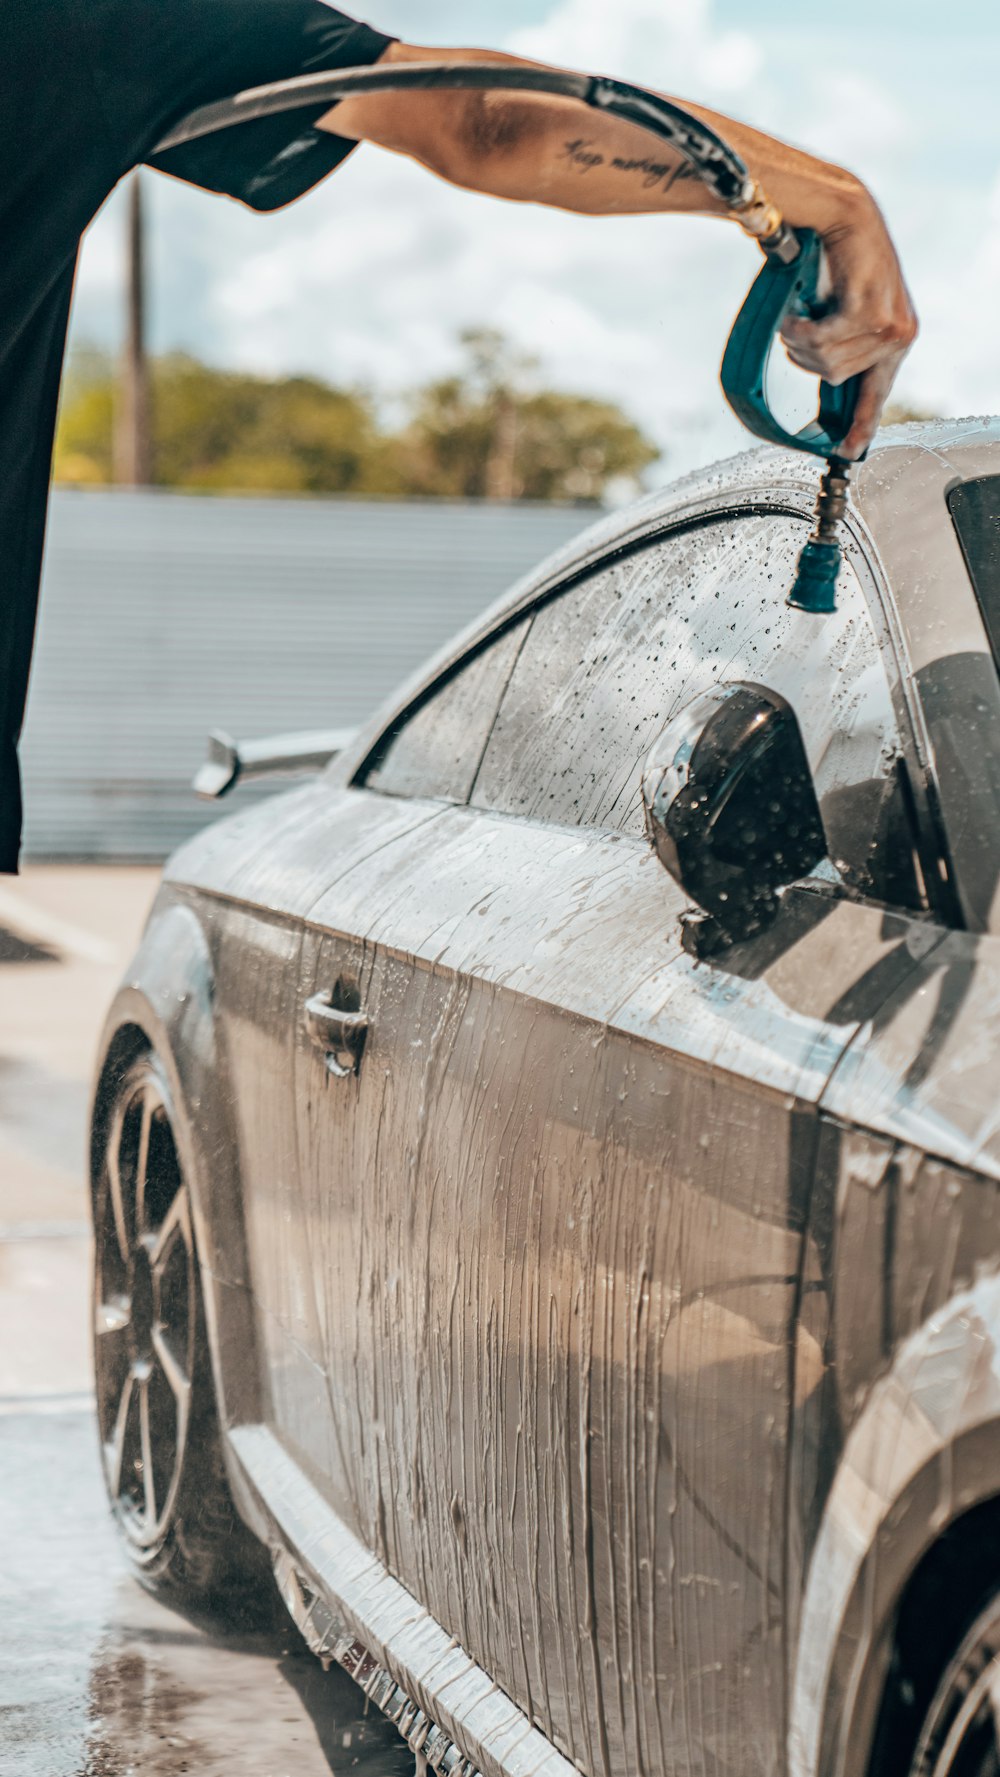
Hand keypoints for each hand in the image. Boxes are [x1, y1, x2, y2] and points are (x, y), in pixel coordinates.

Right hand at [779, 189, 917, 458]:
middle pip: (836, 379)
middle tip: (796, 331)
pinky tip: (795, 315)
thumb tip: (828, 382)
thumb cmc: (833, 262)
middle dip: (807, 359)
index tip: (849, 451)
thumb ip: (842, 349)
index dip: (861, 423)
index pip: (877, 393)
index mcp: (894, 341)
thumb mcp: (839, 314)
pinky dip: (801, 330)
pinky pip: (823, 342)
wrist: (839, 213)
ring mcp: (888, 326)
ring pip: (827, 364)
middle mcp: (899, 337)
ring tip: (798, 316)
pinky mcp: (871, 313)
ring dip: (801, 342)